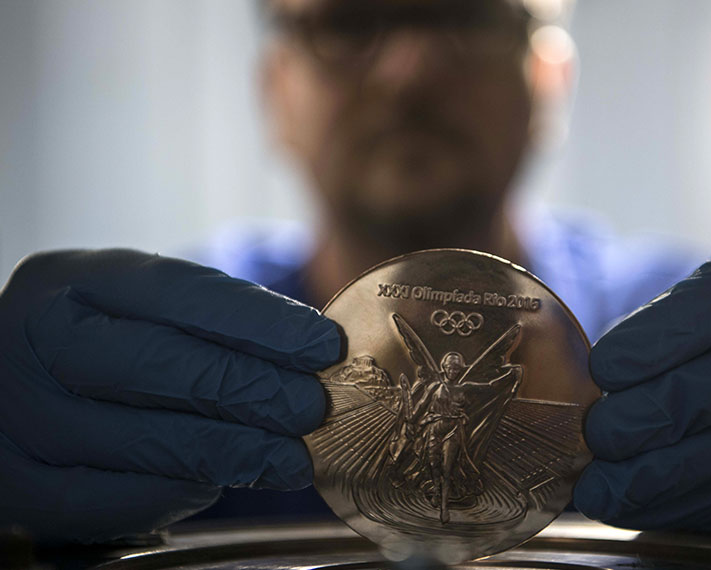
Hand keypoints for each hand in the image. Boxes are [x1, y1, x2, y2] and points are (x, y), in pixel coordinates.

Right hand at [0, 249, 339, 542]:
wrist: (13, 383)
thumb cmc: (102, 341)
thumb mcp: (140, 310)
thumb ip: (209, 326)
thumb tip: (312, 358)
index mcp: (75, 279)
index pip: (178, 290)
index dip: (260, 320)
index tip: (324, 345)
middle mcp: (37, 338)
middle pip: (157, 364)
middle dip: (250, 387)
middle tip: (313, 407)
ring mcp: (19, 414)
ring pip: (139, 438)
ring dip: (231, 450)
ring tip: (291, 458)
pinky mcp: (17, 483)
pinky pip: (105, 500)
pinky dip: (174, 494)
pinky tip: (221, 483)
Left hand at [574, 241, 710, 535]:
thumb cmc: (699, 331)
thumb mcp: (679, 302)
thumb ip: (640, 322)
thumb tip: (569, 372)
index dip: (665, 333)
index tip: (604, 367)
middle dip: (667, 407)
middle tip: (600, 431)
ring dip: (672, 470)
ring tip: (603, 482)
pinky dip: (689, 504)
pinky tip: (635, 503)